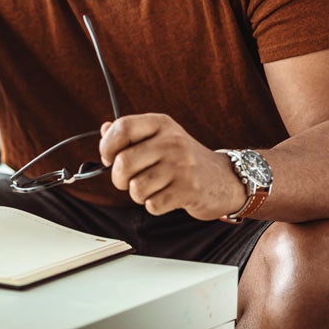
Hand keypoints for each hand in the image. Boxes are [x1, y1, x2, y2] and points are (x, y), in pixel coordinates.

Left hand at [98, 114, 247, 219]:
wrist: (224, 179)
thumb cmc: (185, 159)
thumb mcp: (160, 137)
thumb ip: (131, 133)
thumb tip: (104, 129)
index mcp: (161, 124)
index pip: (122, 128)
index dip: (107, 146)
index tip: (108, 157)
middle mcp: (172, 141)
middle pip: (124, 163)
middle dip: (119, 178)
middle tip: (127, 180)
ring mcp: (182, 166)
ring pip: (136, 187)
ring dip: (138, 194)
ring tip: (151, 188)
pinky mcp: (189, 190)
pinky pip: (152, 204)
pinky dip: (153, 205)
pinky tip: (165, 197)